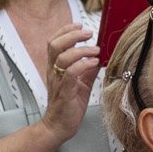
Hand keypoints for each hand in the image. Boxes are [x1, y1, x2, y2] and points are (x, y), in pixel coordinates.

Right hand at [40, 25, 101, 141]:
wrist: (59, 126)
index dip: (65, 30)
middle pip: (55, 45)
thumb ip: (88, 70)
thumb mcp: (81, 84)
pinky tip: (93, 63)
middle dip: (72, 35)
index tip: (79, 25)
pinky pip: (70, 74)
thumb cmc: (68, 106)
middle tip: (88, 33)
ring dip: (81, 50)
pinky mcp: (65, 92)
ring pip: (62, 57)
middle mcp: (53, 72)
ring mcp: (58, 82)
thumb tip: (99, 57)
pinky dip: (83, 65)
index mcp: (55, 68)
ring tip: (95, 50)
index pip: (54, 42)